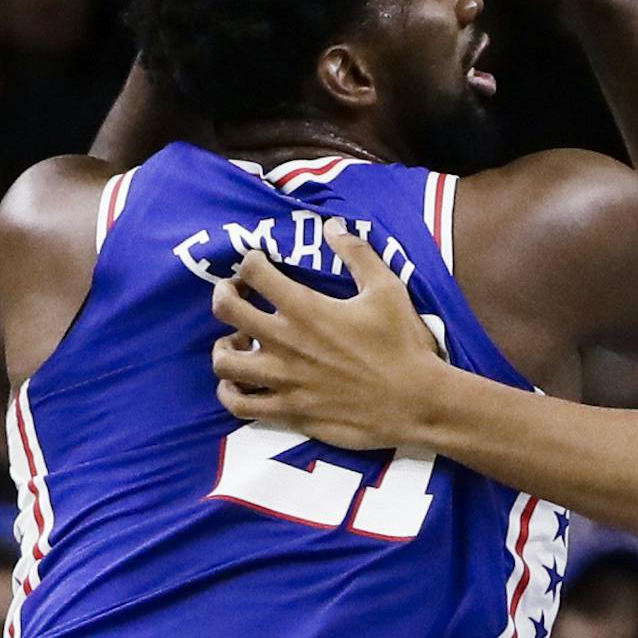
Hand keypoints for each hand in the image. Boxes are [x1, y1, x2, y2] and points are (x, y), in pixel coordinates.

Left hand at [210, 219, 443, 451]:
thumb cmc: (402, 343)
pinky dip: (230, 392)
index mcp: (306, 308)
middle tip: (234, 292)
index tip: (257, 262)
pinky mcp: (287, 411)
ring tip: (237, 341)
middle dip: (224, 294)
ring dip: (223, 346)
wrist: (413, 400)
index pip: (255, 272)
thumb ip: (357, 254)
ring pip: (224, 362)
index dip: (250, 260)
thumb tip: (332, 226)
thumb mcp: (386, 289)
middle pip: (227, 310)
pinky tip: (240, 383)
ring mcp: (282, 380)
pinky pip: (239, 405)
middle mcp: (285, 342)